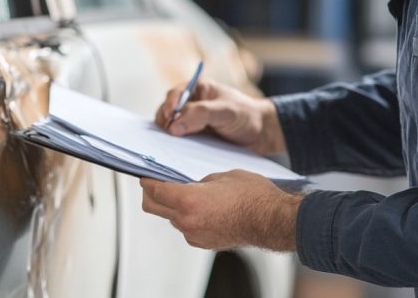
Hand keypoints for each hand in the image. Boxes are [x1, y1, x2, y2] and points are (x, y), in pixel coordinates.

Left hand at [140, 170, 301, 250]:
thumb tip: (190, 185)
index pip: (154, 191)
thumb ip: (199, 181)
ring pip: (170, 218)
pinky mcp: (204, 243)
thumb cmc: (253, 195)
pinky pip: (186, 228)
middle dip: (150, 194)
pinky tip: (202, 208)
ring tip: (187, 195)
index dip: (146, 181)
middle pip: (153, 207)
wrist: (273, 220)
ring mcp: (194, 235)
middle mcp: (187, 220)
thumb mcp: (222, 176)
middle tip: (156, 184)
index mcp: (188, 200)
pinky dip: (187, 217)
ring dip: (172, 207)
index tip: (145, 175)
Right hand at [155, 80, 285, 155]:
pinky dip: (175, 144)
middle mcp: (191, 103)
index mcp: (198, 89)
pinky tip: (177, 152)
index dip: (169, 105)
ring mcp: (191, 121)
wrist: (261, 134)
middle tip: (169, 134)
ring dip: (168, 134)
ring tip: (170, 145)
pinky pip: (179, 140)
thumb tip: (173, 126)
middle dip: (165, 121)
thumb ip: (200, 114)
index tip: (169, 118)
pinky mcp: (193, 136)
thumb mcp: (225, 111)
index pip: (175, 94)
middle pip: (167, 111)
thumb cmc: (246, 116)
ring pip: (170, 126)